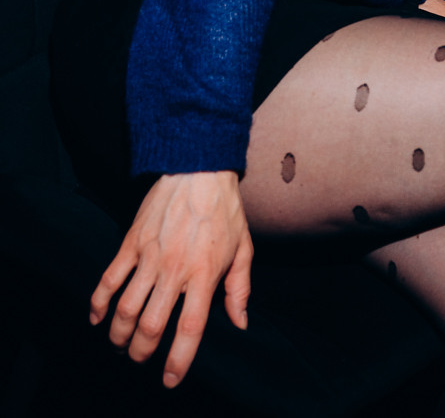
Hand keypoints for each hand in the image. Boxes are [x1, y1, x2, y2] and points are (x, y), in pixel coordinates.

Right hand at [90, 171, 252, 387]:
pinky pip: (108, 279)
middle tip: (140, 359)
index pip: (190, 328)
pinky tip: (97, 318)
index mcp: (204, 273)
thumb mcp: (244, 248)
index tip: (170, 380)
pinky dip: (98, 302)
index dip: (179, 359)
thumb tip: (240, 323)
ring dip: (118, 335)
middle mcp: (175, 269)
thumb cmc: (225, 210)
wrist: (199, 167)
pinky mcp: (131, 242)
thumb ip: (240, 288)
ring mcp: (150, 255)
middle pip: (150, 325)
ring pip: (125, 308)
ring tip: (120, 344)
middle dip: (141, 352)